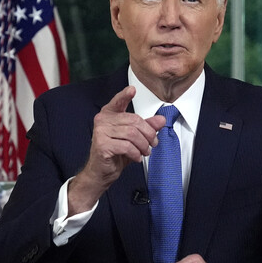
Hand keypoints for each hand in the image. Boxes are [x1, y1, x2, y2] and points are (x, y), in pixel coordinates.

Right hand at [68, 86, 166, 213]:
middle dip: (148, 133)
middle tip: (153, 143)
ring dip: (143, 145)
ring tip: (145, 152)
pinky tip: (136, 157)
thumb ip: (146, 127)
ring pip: (132, 134)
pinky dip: (135, 153)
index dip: (125, 95)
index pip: (118, 101)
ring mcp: (100, 132)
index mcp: (109, 115)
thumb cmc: (115, 154)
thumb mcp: (134, 139)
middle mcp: (103, 120)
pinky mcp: (102, 145)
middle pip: (133, 121)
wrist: (101, 172)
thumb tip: (161, 120)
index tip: (132, 90)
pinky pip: (126, 146)